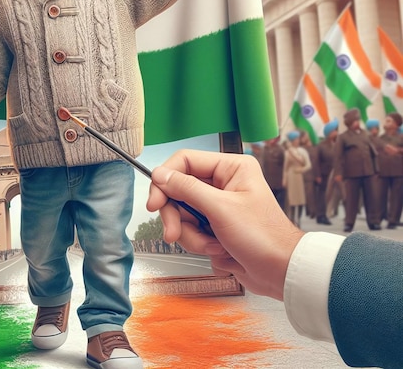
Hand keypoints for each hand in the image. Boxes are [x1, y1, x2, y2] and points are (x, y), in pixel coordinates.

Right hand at [146, 149, 302, 300]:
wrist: (282, 274)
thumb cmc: (264, 238)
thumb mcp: (220, 209)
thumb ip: (187, 189)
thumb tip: (160, 175)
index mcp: (230, 167)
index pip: (185, 161)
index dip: (165, 180)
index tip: (154, 202)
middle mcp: (223, 182)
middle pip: (179, 190)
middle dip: (177, 216)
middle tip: (173, 233)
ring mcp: (218, 205)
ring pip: (183, 213)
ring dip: (192, 234)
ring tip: (213, 246)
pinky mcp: (215, 225)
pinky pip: (192, 230)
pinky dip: (200, 244)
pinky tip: (219, 251)